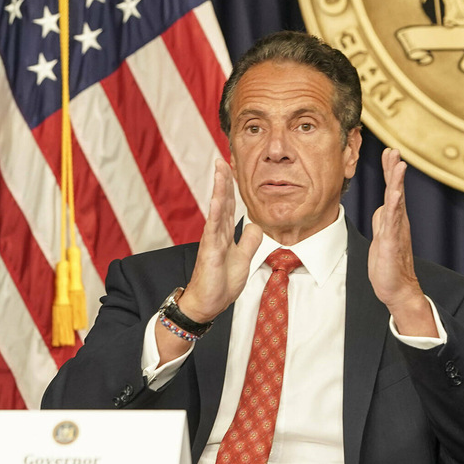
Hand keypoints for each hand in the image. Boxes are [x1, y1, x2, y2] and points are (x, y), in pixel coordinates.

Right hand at [178, 159, 262, 322]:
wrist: (207, 303)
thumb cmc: (220, 283)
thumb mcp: (243, 259)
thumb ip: (248, 241)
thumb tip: (255, 225)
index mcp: (224, 234)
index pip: (228, 205)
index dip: (230, 187)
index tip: (230, 168)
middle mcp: (216, 233)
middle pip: (221, 201)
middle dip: (222, 180)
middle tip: (222, 159)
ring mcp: (211, 240)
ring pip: (216, 209)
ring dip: (218, 189)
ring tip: (219, 170)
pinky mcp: (209, 251)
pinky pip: (213, 229)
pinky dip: (215, 213)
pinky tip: (216, 199)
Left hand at [368, 148, 435, 335]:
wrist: (397, 288)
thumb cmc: (388, 263)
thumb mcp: (381, 236)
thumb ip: (383, 220)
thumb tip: (382, 208)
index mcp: (393, 219)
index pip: (391, 190)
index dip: (390, 171)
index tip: (390, 152)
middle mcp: (397, 221)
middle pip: (395, 190)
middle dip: (394, 170)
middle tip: (394, 150)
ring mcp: (395, 231)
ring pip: (396, 203)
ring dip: (397, 183)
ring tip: (399, 165)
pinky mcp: (391, 242)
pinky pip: (393, 222)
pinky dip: (395, 207)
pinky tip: (396, 195)